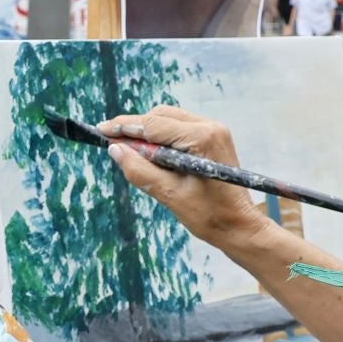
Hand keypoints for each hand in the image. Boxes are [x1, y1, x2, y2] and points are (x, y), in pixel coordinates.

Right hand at [97, 107, 267, 244]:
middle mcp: (210, 127)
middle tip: (113, 143)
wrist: (240, 226)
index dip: (124, 126)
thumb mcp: (168, 194)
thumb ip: (140, 170)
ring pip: (170, 120)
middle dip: (135, 128)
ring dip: (148, 133)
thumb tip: (115, 149)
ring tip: (130, 151)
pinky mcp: (214, 138)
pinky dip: (162, 138)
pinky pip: (180, 129)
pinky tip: (151, 155)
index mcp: (202, 138)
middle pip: (161, 116)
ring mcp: (214, 130)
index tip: (102, 130)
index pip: (154, 124)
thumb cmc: (209, 216)